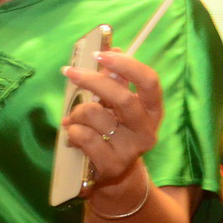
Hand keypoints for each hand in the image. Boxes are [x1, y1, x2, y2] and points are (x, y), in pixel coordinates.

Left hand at [63, 51, 162, 189]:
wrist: (113, 175)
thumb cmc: (113, 131)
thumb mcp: (116, 104)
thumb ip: (115, 79)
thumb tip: (111, 48)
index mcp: (152, 109)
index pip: (149, 81)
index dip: (126, 65)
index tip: (101, 55)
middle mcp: (147, 130)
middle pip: (123, 98)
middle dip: (92, 81)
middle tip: (69, 72)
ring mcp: (131, 150)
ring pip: (96, 114)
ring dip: (76, 112)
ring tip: (72, 119)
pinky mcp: (112, 165)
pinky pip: (84, 136)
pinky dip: (72, 131)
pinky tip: (73, 136)